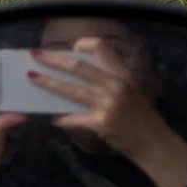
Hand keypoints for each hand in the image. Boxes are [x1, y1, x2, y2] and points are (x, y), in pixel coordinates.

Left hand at [29, 39, 186, 186]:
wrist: (154, 142)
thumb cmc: (142, 116)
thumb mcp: (131, 90)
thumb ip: (110, 79)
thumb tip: (80, 70)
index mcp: (122, 74)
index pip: (101, 48)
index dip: (83, 44)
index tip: (69, 47)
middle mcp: (115, 85)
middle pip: (77, 67)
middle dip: (53, 60)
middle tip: (35, 55)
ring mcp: (107, 104)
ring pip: (70, 89)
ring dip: (48, 83)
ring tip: (32, 78)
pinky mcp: (101, 123)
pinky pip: (74, 119)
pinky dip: (62, 119)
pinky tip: (53, 119)